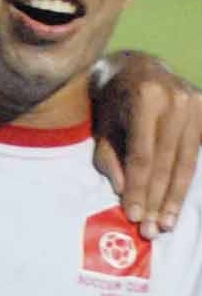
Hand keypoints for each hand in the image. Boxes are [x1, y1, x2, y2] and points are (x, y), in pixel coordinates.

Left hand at [90, 51, 201, 238]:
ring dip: (175, 197)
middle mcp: (176, 99)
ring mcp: (195, 103)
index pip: (142, 155)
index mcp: (146, 99)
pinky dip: (185, 180)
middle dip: (158, 199)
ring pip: (186, 161)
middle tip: (152, 230)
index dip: (139, 188)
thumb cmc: (111, 100)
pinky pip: (196, 153)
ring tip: (166, 224)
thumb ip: (109, 158)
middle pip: (167, 162)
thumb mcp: (101, 126)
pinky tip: (177, 204)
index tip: (134, 216)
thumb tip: (124, 192)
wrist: (137, 65)